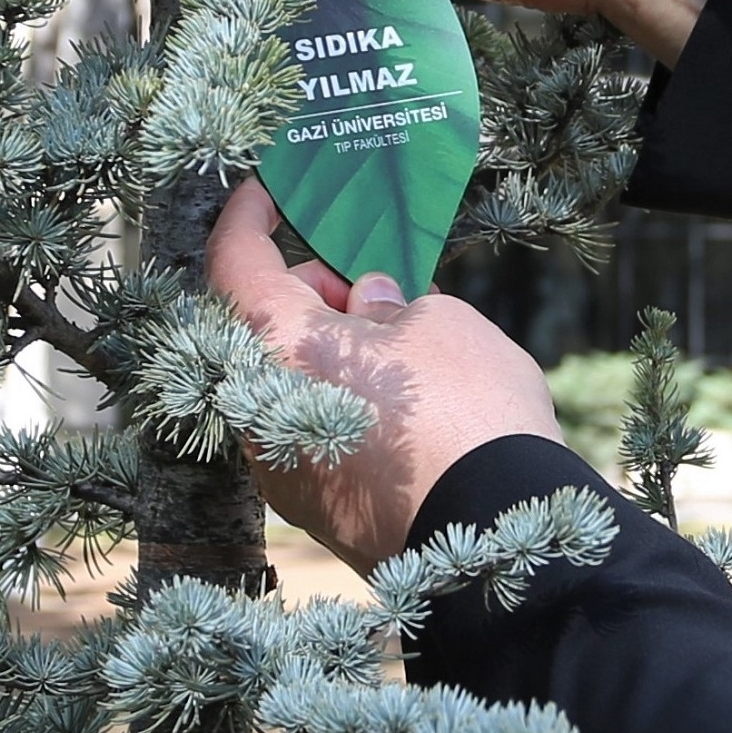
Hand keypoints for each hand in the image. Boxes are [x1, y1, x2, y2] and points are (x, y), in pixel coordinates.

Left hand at [205, 174, 569, 568]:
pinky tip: (404, 405)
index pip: (234, 262)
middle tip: (377, 286)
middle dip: (313, 297)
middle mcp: (252, 412)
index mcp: (272, 347)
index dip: (248, 217)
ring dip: (331, 355)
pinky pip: (312, 434)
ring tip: (404, 349)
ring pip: (286, 385)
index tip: (267, 191)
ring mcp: (279, 471)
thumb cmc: (466, 412)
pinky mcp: (315, 512)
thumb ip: (389, 302)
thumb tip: (368, 301)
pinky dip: (342, 405)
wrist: (498, 540)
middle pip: (262, 329)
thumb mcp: (439, 323)